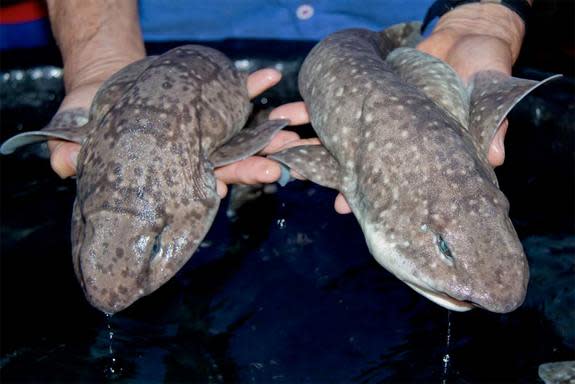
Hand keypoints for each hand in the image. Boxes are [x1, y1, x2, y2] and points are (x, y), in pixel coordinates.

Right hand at [48, 68, 305, 198]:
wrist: (106, 90)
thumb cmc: (92, 122)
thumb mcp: (76, 138)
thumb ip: (72, 155)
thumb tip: (62, 167)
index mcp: (175, 168)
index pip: (205, 180)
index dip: (226, 179)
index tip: (248, 178)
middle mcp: (199, 152)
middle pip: (236, 160)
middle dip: (262, 161)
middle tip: (285, 161)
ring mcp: (208, 128)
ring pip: (246, 131)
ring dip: (271, 126)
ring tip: (296, 119)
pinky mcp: (209, 102)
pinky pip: (235, 93)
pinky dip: (252, 85)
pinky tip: (269, 76)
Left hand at [272, 3, 525, 214]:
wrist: (466, 38)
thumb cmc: (481, 72)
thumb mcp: (489, 100)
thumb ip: (491, 130)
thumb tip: (498, 159)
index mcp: (412, 153)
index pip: (384, 181)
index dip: (364, 195)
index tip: (340, 207)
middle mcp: (390, 140)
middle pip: (350, 161)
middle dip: (323, 169)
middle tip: (294, 174)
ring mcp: (374, 117)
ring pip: (334, 135)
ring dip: (307, 140)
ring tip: (280, 144)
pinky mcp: (363, 93)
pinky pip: (331, 103)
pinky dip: (310, 109)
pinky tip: (288, 113)